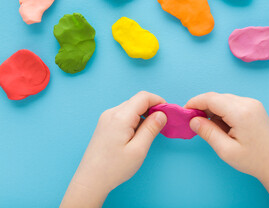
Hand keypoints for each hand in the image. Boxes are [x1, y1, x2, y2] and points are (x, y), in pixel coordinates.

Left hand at [61, 91, 166, 207]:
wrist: (90, 180)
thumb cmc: (114, 168)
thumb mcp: (138, 149)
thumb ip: (151, 128)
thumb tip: (162, 114)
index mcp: (120, 117)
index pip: (144, 97)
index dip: (159, 101)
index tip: (168, 113)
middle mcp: (112, 113)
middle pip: (137, 101)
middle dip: (152, 108)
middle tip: (162, 124)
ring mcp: (106, 118)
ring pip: (131, 107)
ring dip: (144, 115)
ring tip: (150, 132)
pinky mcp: (105, 124)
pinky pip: (124, 115)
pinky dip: (135, 120)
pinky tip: (137, 135)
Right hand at [186, 92, 268, 180]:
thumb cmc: (252, 160)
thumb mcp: (225, 150)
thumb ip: (208, 132)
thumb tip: (193, 120)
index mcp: (241, 113)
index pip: (211, 99)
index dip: (195, 102)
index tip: (184, 112)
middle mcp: (248, 103)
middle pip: (217, 97)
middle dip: (202, 106)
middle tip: (193, 122)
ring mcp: (253, 103)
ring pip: (224, 99)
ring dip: (213, 109)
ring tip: (211, 128)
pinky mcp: (254, 106)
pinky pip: (232, 103)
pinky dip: (222, 110)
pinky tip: (222, 125)